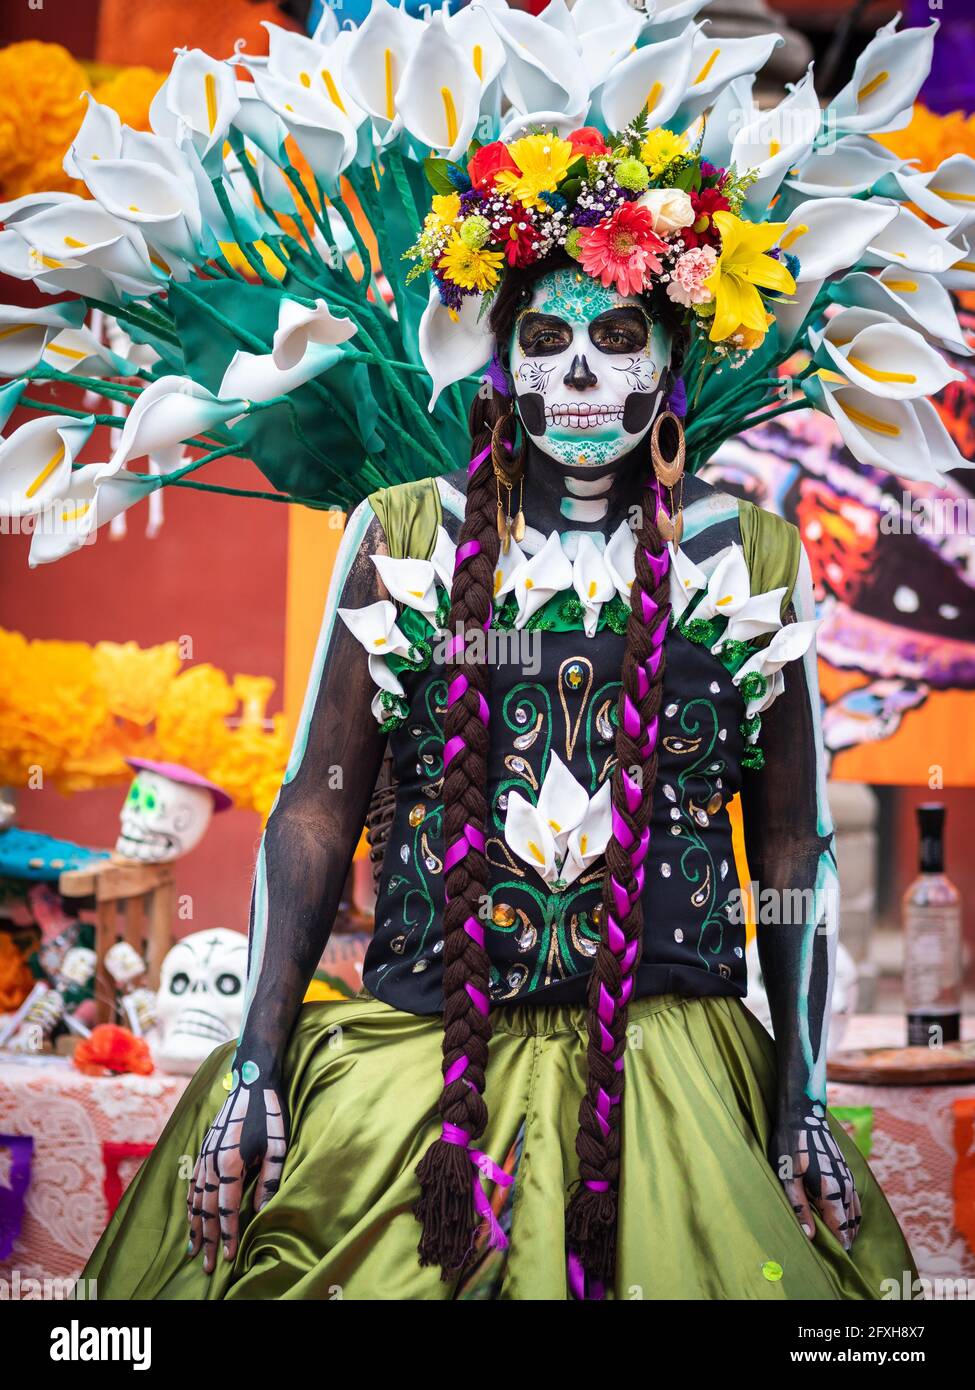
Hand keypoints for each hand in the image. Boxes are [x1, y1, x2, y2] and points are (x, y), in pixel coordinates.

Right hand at [187, 1062, 287, 1273]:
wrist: (252, 1080)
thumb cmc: (270, 1113)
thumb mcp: (277, 1147)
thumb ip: (268, 1181)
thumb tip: (261, 1212)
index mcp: (230, 1163)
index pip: (225, 1209)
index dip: (227, 1235)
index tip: (230, 1257)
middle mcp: (211, 1162)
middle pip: (205, 1210)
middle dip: (207, 1240)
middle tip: (208, 1267)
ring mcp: (203, 1155)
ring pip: (194, 1200)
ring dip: (194, 1227)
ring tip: (194, 1251)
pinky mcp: (202, 1149)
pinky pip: (191, 1184)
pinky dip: (189, 1205)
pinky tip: (191, 1216)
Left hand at [770, 1102, 860, 1251]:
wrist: (803, 1113)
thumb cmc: (790, 1145)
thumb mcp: (786, 1177)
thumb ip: (799, 1207)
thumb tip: (810, 1236)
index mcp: (830, 1191)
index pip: (841, 1229)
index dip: (840, 1245)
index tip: (835, 1258)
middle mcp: (845, 1187)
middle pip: (851, 1224)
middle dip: (846, 1240)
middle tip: (836, 1253)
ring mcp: (848, 1178)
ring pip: (856, 1213)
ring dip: (850, 1228)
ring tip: (840, 1241)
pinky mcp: (846, 1170)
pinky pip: (855, 1199)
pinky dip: (853, 1214)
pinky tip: (843, 1217)